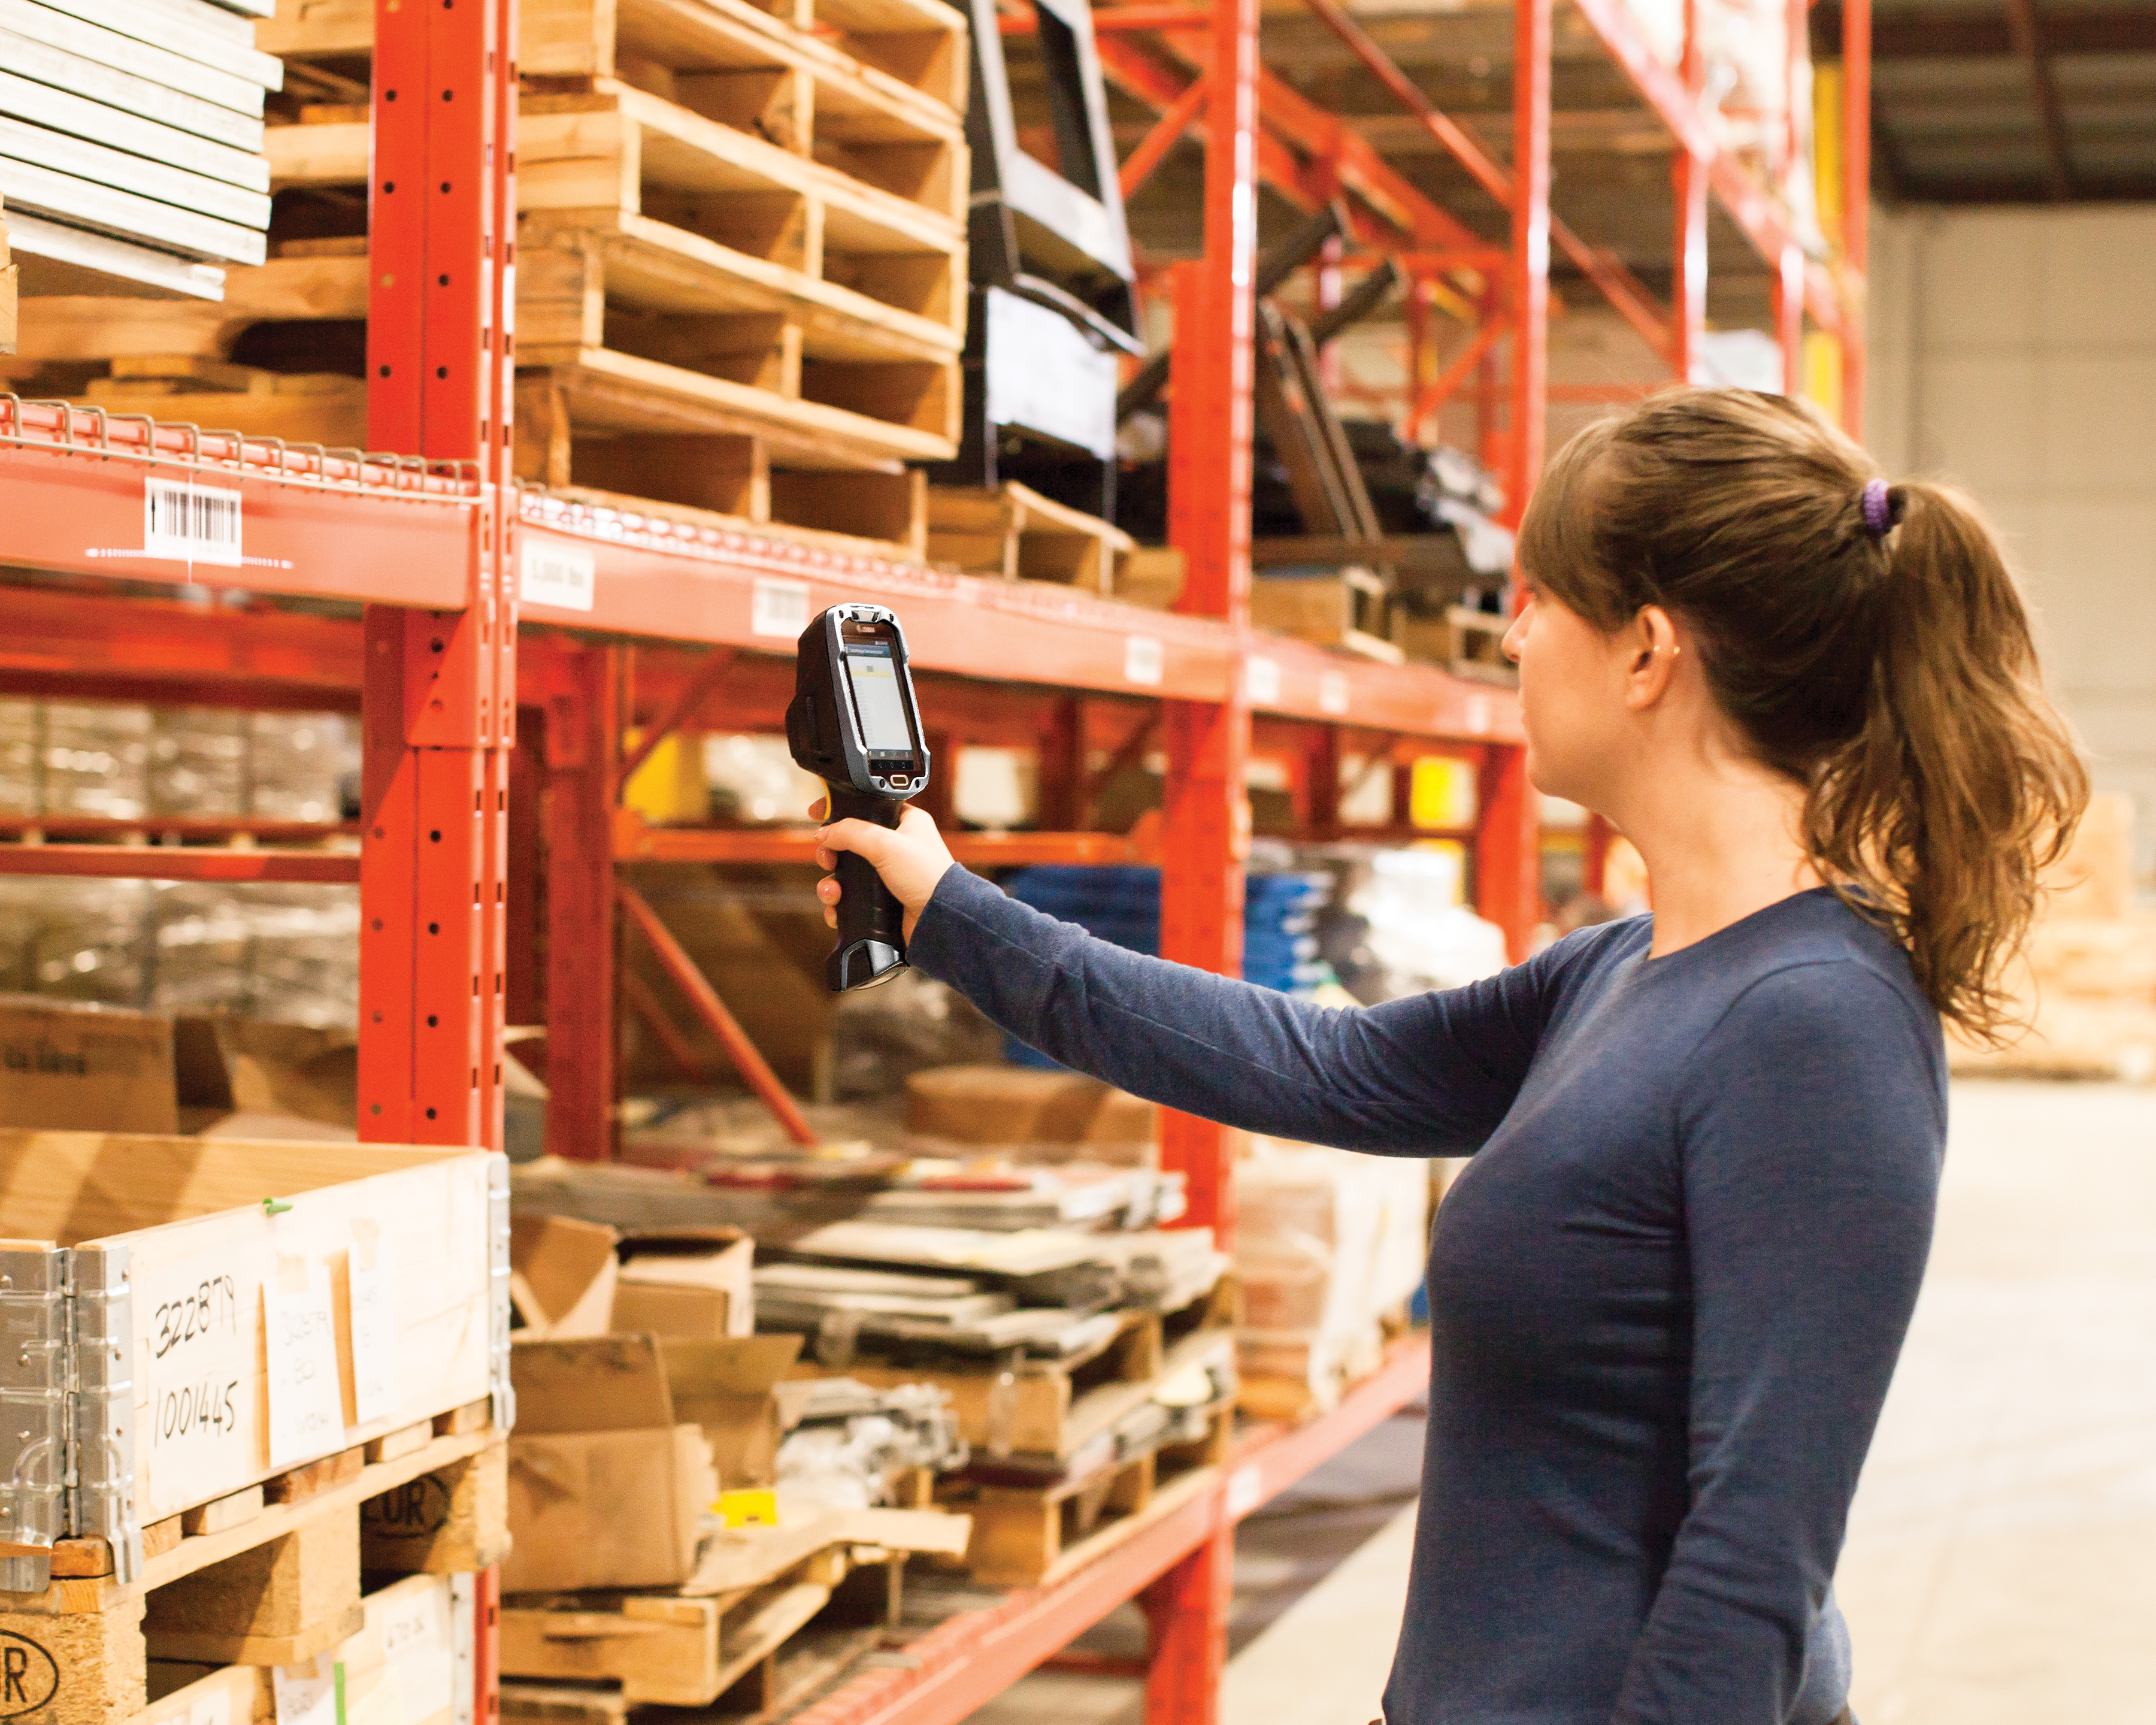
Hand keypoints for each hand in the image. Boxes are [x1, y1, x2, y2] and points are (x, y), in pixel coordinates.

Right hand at [813, 797, 955, 942]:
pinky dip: (839, 905)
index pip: (866, 807)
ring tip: (832, 893)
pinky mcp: (881, 901)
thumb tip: (824, 833)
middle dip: (830, 853)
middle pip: (848, 843)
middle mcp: (895, 847)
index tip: (817, 812)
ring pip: (845, 874)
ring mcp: (887, 876)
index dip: (840, 808)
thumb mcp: (886, 843)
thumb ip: (851, 832)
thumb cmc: (927, 876)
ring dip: (831, 884)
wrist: (941, 919)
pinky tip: (837, 909)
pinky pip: (850, 899)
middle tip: (827, 860)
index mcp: (904, 823)